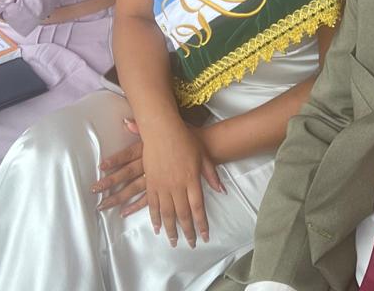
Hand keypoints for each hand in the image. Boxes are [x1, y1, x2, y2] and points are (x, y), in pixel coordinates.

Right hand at [138, 117, 223, 248]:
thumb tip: (222, 190)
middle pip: (182, 214)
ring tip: (173, 241)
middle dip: (187, 231)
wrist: (163, 130)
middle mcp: (177, 186)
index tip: (204, 236)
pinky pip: (152, 205)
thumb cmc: (186, 139)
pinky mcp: (151, 183)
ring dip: (170, 229)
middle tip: (189, 244)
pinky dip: (155, 218)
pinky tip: (157, 227)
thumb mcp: (204, 155)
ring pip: (167, 213)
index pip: (198, 208)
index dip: (201, 224)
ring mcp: (162, 185)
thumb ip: (212, 175)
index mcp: (192, 180)